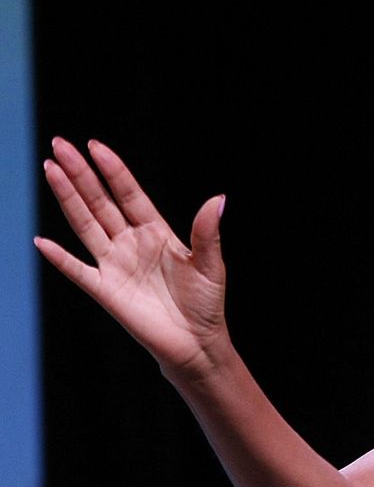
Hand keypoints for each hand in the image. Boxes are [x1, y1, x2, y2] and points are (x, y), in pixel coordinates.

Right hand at [35, 138, 229, 376]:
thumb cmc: (206, 303)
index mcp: (156, 232)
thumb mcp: (211, 265)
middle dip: (81, 174)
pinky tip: (41, 242)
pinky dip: (60, 258)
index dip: (113, 170)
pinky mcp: (105, 289)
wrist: (196, 342)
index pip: (129, 194)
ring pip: (85, 224)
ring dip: (68, 199)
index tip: (95, 145)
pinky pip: (77, 270)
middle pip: (100, 202)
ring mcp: (115, 264)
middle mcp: (131, 243)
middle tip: (59, 145)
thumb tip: (219, 200)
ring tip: (50, 169)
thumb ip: (207, 233)